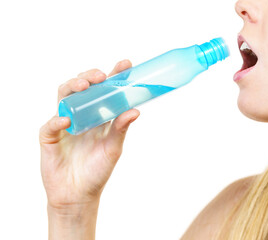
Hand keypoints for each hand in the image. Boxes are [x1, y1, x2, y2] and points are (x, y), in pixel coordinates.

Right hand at [40, 59, 139, 208]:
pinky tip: (68, 120)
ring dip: (72, 88)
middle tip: (101, 76)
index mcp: (98, 117)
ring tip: (85, 85)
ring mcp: (64, 124)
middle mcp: (81, 116)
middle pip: (82, 88)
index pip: (104, 91)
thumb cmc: (97, 171)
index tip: (125, 64)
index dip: (113, 76)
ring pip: (63, 97)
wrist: (78, 195)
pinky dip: (57, 120)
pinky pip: (50, 125)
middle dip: (90, 77)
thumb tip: (136, 110)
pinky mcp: (49, 137)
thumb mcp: (113, 148)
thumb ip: (121, 129)